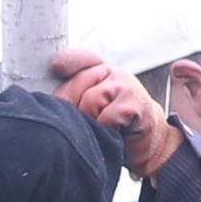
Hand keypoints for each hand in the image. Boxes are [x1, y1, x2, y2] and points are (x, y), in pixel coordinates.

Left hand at [49, 53, 182, 174]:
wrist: (150, 143)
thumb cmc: (116, 128)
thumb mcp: (93, 109)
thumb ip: (76, 96)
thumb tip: (51, 103)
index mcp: (100, 71)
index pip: (81, 58)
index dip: (68, 60)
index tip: (56, 65)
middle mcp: (112, 71)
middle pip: (77, 84)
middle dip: (74, 108)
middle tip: (87, 124)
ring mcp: (125, 83)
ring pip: (89, 101)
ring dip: (91, 122)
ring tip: (104, 129)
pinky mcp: (133, 101)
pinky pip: (106, 117)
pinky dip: (106, 130)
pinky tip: (116, 132)